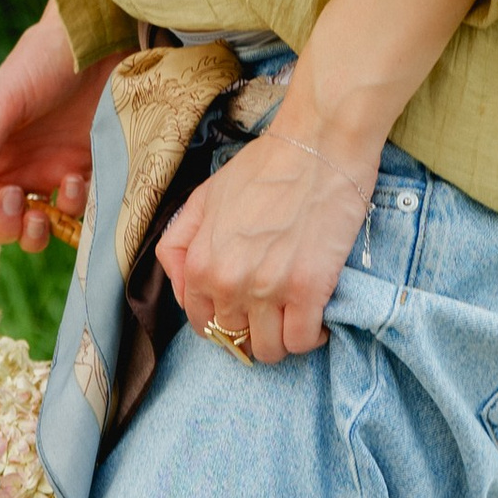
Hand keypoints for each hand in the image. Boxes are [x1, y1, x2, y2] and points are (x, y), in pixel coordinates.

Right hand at [0, 8, 115, 252]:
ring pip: (35, 231)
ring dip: (33, 233)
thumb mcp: (4, 100)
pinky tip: (75, 179)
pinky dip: (73, 209)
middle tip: (16, 199)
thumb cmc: (42, 61)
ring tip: (41, 211)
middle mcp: (16, 171)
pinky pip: (76, 215)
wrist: (99, 41)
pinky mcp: (88, 175)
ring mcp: (52, 176)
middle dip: (2, 227)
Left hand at [155, 121, 376, 361]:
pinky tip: (316, 315)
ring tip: (295, 314)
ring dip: (282, 338)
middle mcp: (228, 282)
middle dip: (253, 329)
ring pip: (270, 350)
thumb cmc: (264, 167)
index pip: (203, 324)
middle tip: (273, 309)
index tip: (244, 313)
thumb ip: (180, 243)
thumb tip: (181, 286)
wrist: (317, 147)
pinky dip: (310, 336)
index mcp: (200, 264)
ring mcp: (268, 290)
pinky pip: (302, 341)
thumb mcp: (204, 198)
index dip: (224, 322)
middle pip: (237, 340)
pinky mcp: (308, 291)